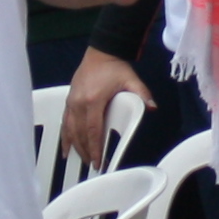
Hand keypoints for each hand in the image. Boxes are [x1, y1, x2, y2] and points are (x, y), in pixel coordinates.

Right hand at [63, 52, 144, 167]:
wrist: (100, 53)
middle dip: (86, 151)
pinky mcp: (69, 100)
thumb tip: (153, 107)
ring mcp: (72, 102)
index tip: (98, 161)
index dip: (95, 148)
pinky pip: (65, 122)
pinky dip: (65, 136)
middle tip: (92, 165)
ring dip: (75, 146)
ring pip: (71, 130)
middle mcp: (79, 103)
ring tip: (81, 160)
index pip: (93, 130)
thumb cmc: (115, 67)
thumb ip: (142, 94)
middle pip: (81, 133)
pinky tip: (66, 148)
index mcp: (94, 100)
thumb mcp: (131, 80)